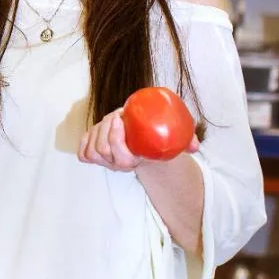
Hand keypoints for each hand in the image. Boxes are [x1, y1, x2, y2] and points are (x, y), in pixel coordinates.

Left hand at [77, 108, 198, 171]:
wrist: (145, 148)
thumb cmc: (156, 141)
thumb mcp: (174, 139)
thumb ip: (186, 140)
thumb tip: (194, 146)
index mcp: (134, 162)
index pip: (120, 158)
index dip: (115, 137)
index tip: (121, 116)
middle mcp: (117, 165)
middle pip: (102, 149)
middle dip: (107, 126)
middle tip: (117, 113)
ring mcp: (104, 161)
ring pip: (92, 148)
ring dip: (98, 129)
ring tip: (110, 119)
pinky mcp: (94, 156)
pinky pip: (83, 153)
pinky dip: (87, 139)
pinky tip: (97, 130)